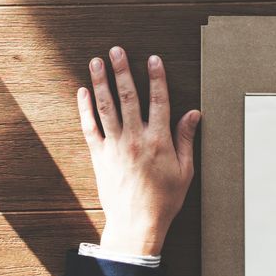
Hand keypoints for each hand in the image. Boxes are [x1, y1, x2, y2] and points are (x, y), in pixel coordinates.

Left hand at [76, 47, 200, 257]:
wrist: (136, 224)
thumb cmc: (164, 200)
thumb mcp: (185, 170)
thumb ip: (186, 139)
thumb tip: (193, 113)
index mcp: (159, 140)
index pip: (159, 101)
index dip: (157, 78)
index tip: (153, 59)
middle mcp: (136, 138)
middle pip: (129, 97)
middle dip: (123, 71)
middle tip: (117, 51)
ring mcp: (115, 146)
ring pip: (106, 107)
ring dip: (101, 82)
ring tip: (96, 62)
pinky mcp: (100, 156)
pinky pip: (90, 127)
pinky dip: (85, 108)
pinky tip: (82, 92)